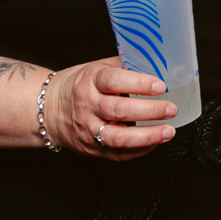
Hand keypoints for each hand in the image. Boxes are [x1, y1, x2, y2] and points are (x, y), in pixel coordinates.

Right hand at [46, 56, 176, 159]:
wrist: (49, 109)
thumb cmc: (80, 85)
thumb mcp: (98, 68)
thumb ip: (125, 67)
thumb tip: (158, 65)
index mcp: (91, 81)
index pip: (114, 81)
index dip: (139, 84)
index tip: (160, 86)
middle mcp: (88, 106)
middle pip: (119, 111)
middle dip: (149, 111)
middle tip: (171, 109)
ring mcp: (88, 129)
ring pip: (118, 137)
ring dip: (147, 136)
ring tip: (168, 131)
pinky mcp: (91, 148)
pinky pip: (117, 154)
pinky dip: (138, 150)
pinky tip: (154, 143)